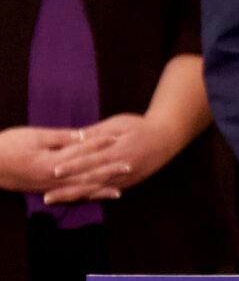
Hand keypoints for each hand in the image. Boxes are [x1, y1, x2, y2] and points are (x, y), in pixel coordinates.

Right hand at [0, 126, 121, 201]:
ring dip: (99, 189)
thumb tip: (84, 136)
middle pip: (85, 175)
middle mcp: (51, 179)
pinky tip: (94, 198)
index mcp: (51, 162)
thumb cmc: (8, 145)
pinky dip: (83, 197)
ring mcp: (47, 187)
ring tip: (119, 190)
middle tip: (130, 166)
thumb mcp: (35, 136)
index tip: (118, 138)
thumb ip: (61, 138)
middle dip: (108, 171)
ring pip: (78, 190)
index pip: (82, 152)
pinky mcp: (42, 190)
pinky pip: (67, 196)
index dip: (100, 144)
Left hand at [44, 113, 178, 203]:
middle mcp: (121, 168)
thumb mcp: (119, 123)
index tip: (54, 171)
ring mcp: (125, 178)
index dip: (73, 167)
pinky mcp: (129, 183)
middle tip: (47, 197)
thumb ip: (97, 133)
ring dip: (75, 196)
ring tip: (56, 200)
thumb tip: (74, 138)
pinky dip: (91, 197)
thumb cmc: (141, 126)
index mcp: (118, 151)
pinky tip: (78, 200)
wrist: (167, 138)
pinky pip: (106, 193)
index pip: (91, 161)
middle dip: (67, 189)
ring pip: (96, 190)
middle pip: (90, 181)